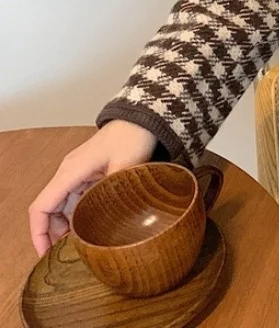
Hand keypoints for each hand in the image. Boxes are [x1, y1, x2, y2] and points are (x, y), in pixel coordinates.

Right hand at [28, 120, 157, 255]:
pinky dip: (80, 213)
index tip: (45, 255)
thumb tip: (108, 221)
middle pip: (50, 209)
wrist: (143, 118)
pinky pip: (77, 197)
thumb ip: (113, 193)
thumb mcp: (125, 167)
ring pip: (64, 205)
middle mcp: (70, 172)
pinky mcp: (91, 172)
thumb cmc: (132, 136)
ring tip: (81, 244)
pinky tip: (92, 225)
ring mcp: (79, 172)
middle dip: (54, 233)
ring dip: (68, 224)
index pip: (41, 207)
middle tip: (68, 254)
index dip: (39, 234)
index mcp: (71, 171)